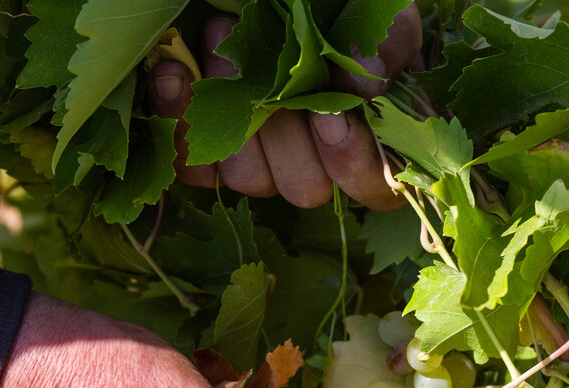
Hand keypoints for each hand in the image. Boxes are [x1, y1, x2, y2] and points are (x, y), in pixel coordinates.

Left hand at [148, 6, 421, 208]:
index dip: (352, 163)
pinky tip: (177, 71)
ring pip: (248, 178)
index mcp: (367, 143)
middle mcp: (314, 164)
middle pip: (304, 186)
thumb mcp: (380, 19)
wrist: (286, 3)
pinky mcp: (210, 151)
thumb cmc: (342, 13)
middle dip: (283, 132)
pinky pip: (192, 164)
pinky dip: (179, 120)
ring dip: (233, 118)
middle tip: (270, 73)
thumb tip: (367, 82)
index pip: (372, 187)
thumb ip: (391, 45)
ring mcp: (261, 163)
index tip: (329, 116)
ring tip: (225, 52)